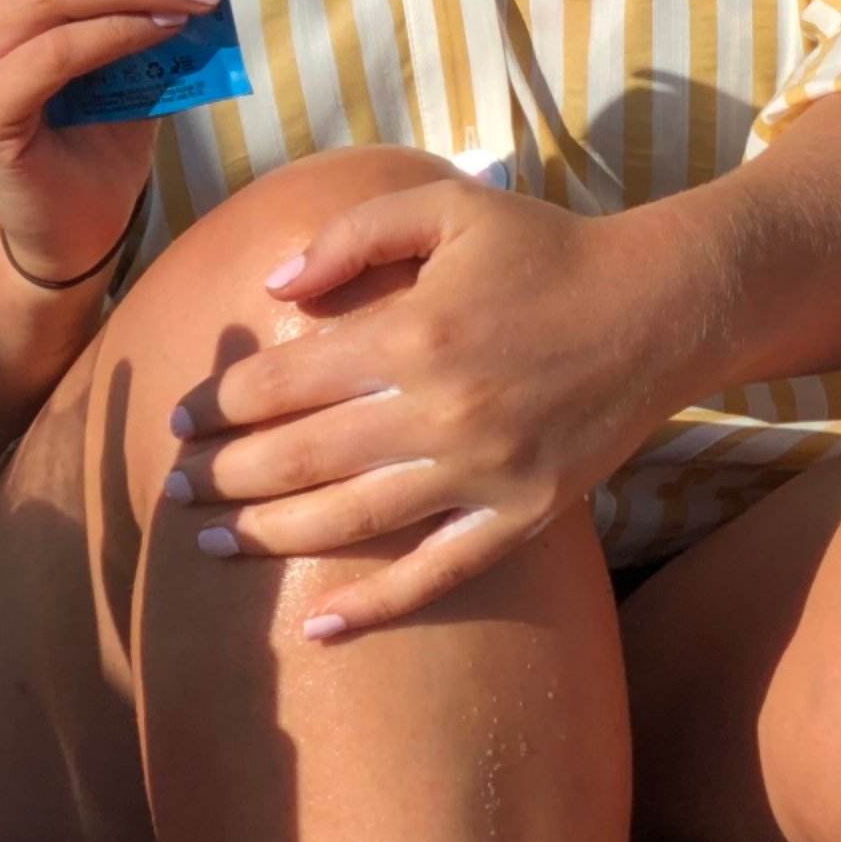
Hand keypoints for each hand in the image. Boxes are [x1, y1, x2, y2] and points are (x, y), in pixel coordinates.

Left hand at [169, 184, 694, 635]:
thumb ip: (354, 234)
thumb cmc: (550, 251)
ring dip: (267, 537)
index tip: (180, 419)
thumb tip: (273, 287)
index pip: (280, 385)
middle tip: (175, 488)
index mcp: (414, 333)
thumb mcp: (450, 211)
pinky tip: (319, 630)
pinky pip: (437, 575)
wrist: (664, 306)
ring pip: (348, 523)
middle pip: (298, 459)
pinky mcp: (524, 515)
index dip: (216, 405)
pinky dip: (376, 608)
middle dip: (221, 476)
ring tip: (212, 543)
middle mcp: (442, 411)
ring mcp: (484, 472)